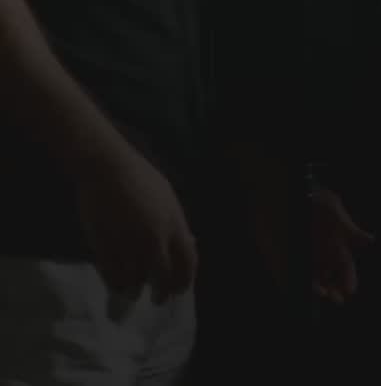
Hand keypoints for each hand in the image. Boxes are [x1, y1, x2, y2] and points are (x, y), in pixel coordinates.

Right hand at [75, 143, 197, 302]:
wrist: (107, 167)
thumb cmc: (138, 177)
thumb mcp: (166, 196)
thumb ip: (176, 223)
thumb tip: (187, 245)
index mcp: (174, 223)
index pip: (188, 262)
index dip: (185, 281)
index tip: (180, 291)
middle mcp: (154, 238)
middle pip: (163, 279)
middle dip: (162, 294)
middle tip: (158, 299)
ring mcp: (130, 244)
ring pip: (136, 282)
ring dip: (135, 290)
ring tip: (134, 291)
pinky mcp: (106, 247)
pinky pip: (113, 277)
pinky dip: (116, 284)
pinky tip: (117, 283)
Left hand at [312, 187, 373, 304]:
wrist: (310, 198)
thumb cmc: (327, 206)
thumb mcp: (340, 216)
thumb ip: (354, 231)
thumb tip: (371, 239)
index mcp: (342, 247)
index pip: (348, 268)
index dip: (350, 280)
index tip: (350, 291)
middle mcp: (331, 254)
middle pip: (336, 277)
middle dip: (337, 289)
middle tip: (337, 298)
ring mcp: (319, 255)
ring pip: (324, 278)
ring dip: (325, 288)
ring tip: (324, 294)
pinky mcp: (309, 254)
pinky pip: (311, 272)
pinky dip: (314, 281)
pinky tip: (315, 286)